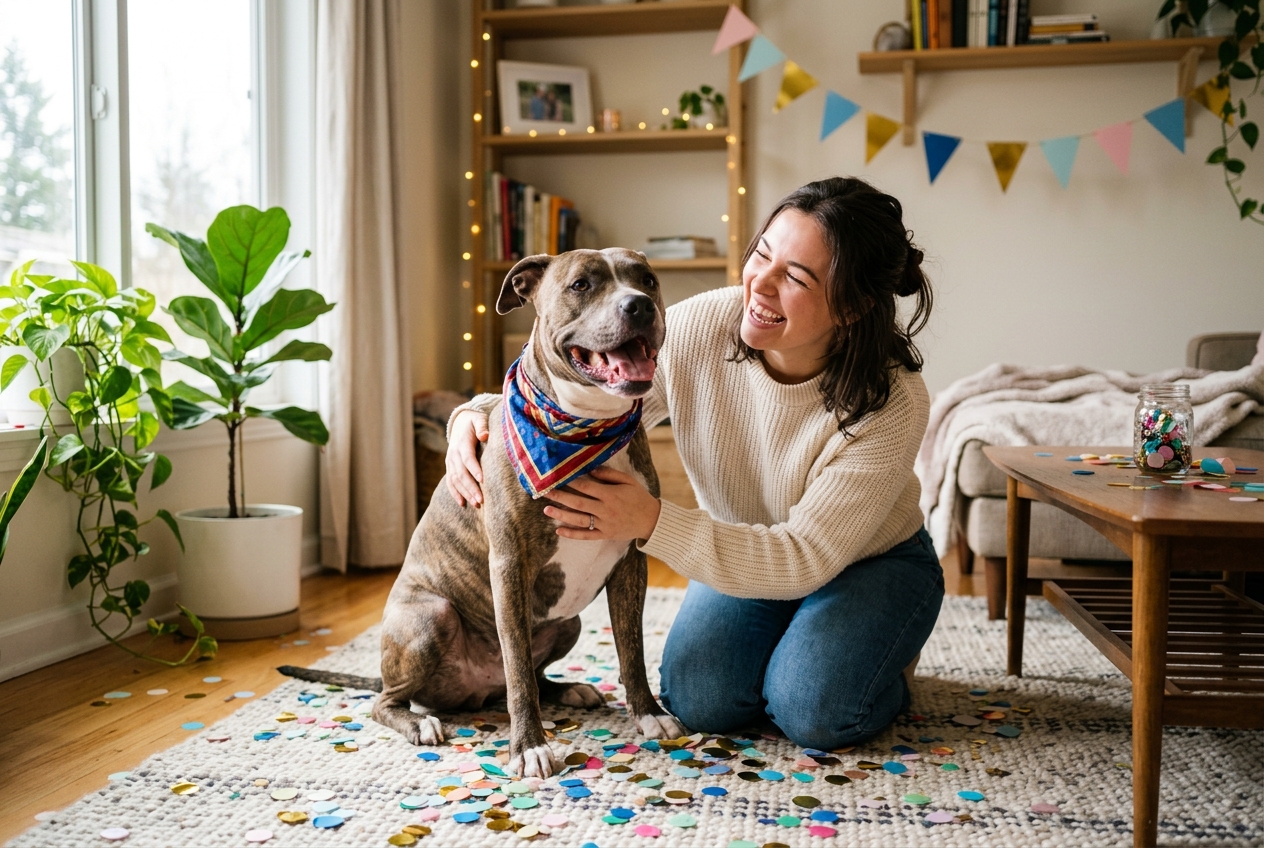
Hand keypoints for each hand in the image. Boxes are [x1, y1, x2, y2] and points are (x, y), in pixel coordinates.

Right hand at [445, 410, 488, 506]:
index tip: (482, 480)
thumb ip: (482, 426)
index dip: (474, 469)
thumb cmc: (474, 421)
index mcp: (462, 443)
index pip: (467, 458)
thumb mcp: (478, 418)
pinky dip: (455, 493)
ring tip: (476, 504)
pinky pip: (450, 482)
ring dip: (465, 493)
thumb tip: (485, 435)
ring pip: (455, 480)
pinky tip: (462, 503)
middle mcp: (453, 454)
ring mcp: (450, 461)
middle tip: (481, 500)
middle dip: (470, 488)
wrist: (460, 422)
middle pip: (461, 473)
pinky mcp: (449, 466)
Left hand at [544, 467, 660, 541]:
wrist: (652, 520)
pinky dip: (573, 534)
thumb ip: (609, 474)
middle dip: (560, 497)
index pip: (587, 487)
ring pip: (580, 520)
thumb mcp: (628, 481)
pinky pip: (587, 535)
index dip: (571, 482)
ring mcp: (605, 524)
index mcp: (611, 495)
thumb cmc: (639, 497)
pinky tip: (559, 531)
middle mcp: (606, 510)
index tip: (558, 477)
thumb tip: (590, 469)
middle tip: (544, 492)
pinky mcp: (605, 534)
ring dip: (562, 515)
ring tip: (546, 510)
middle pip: (579, 503)